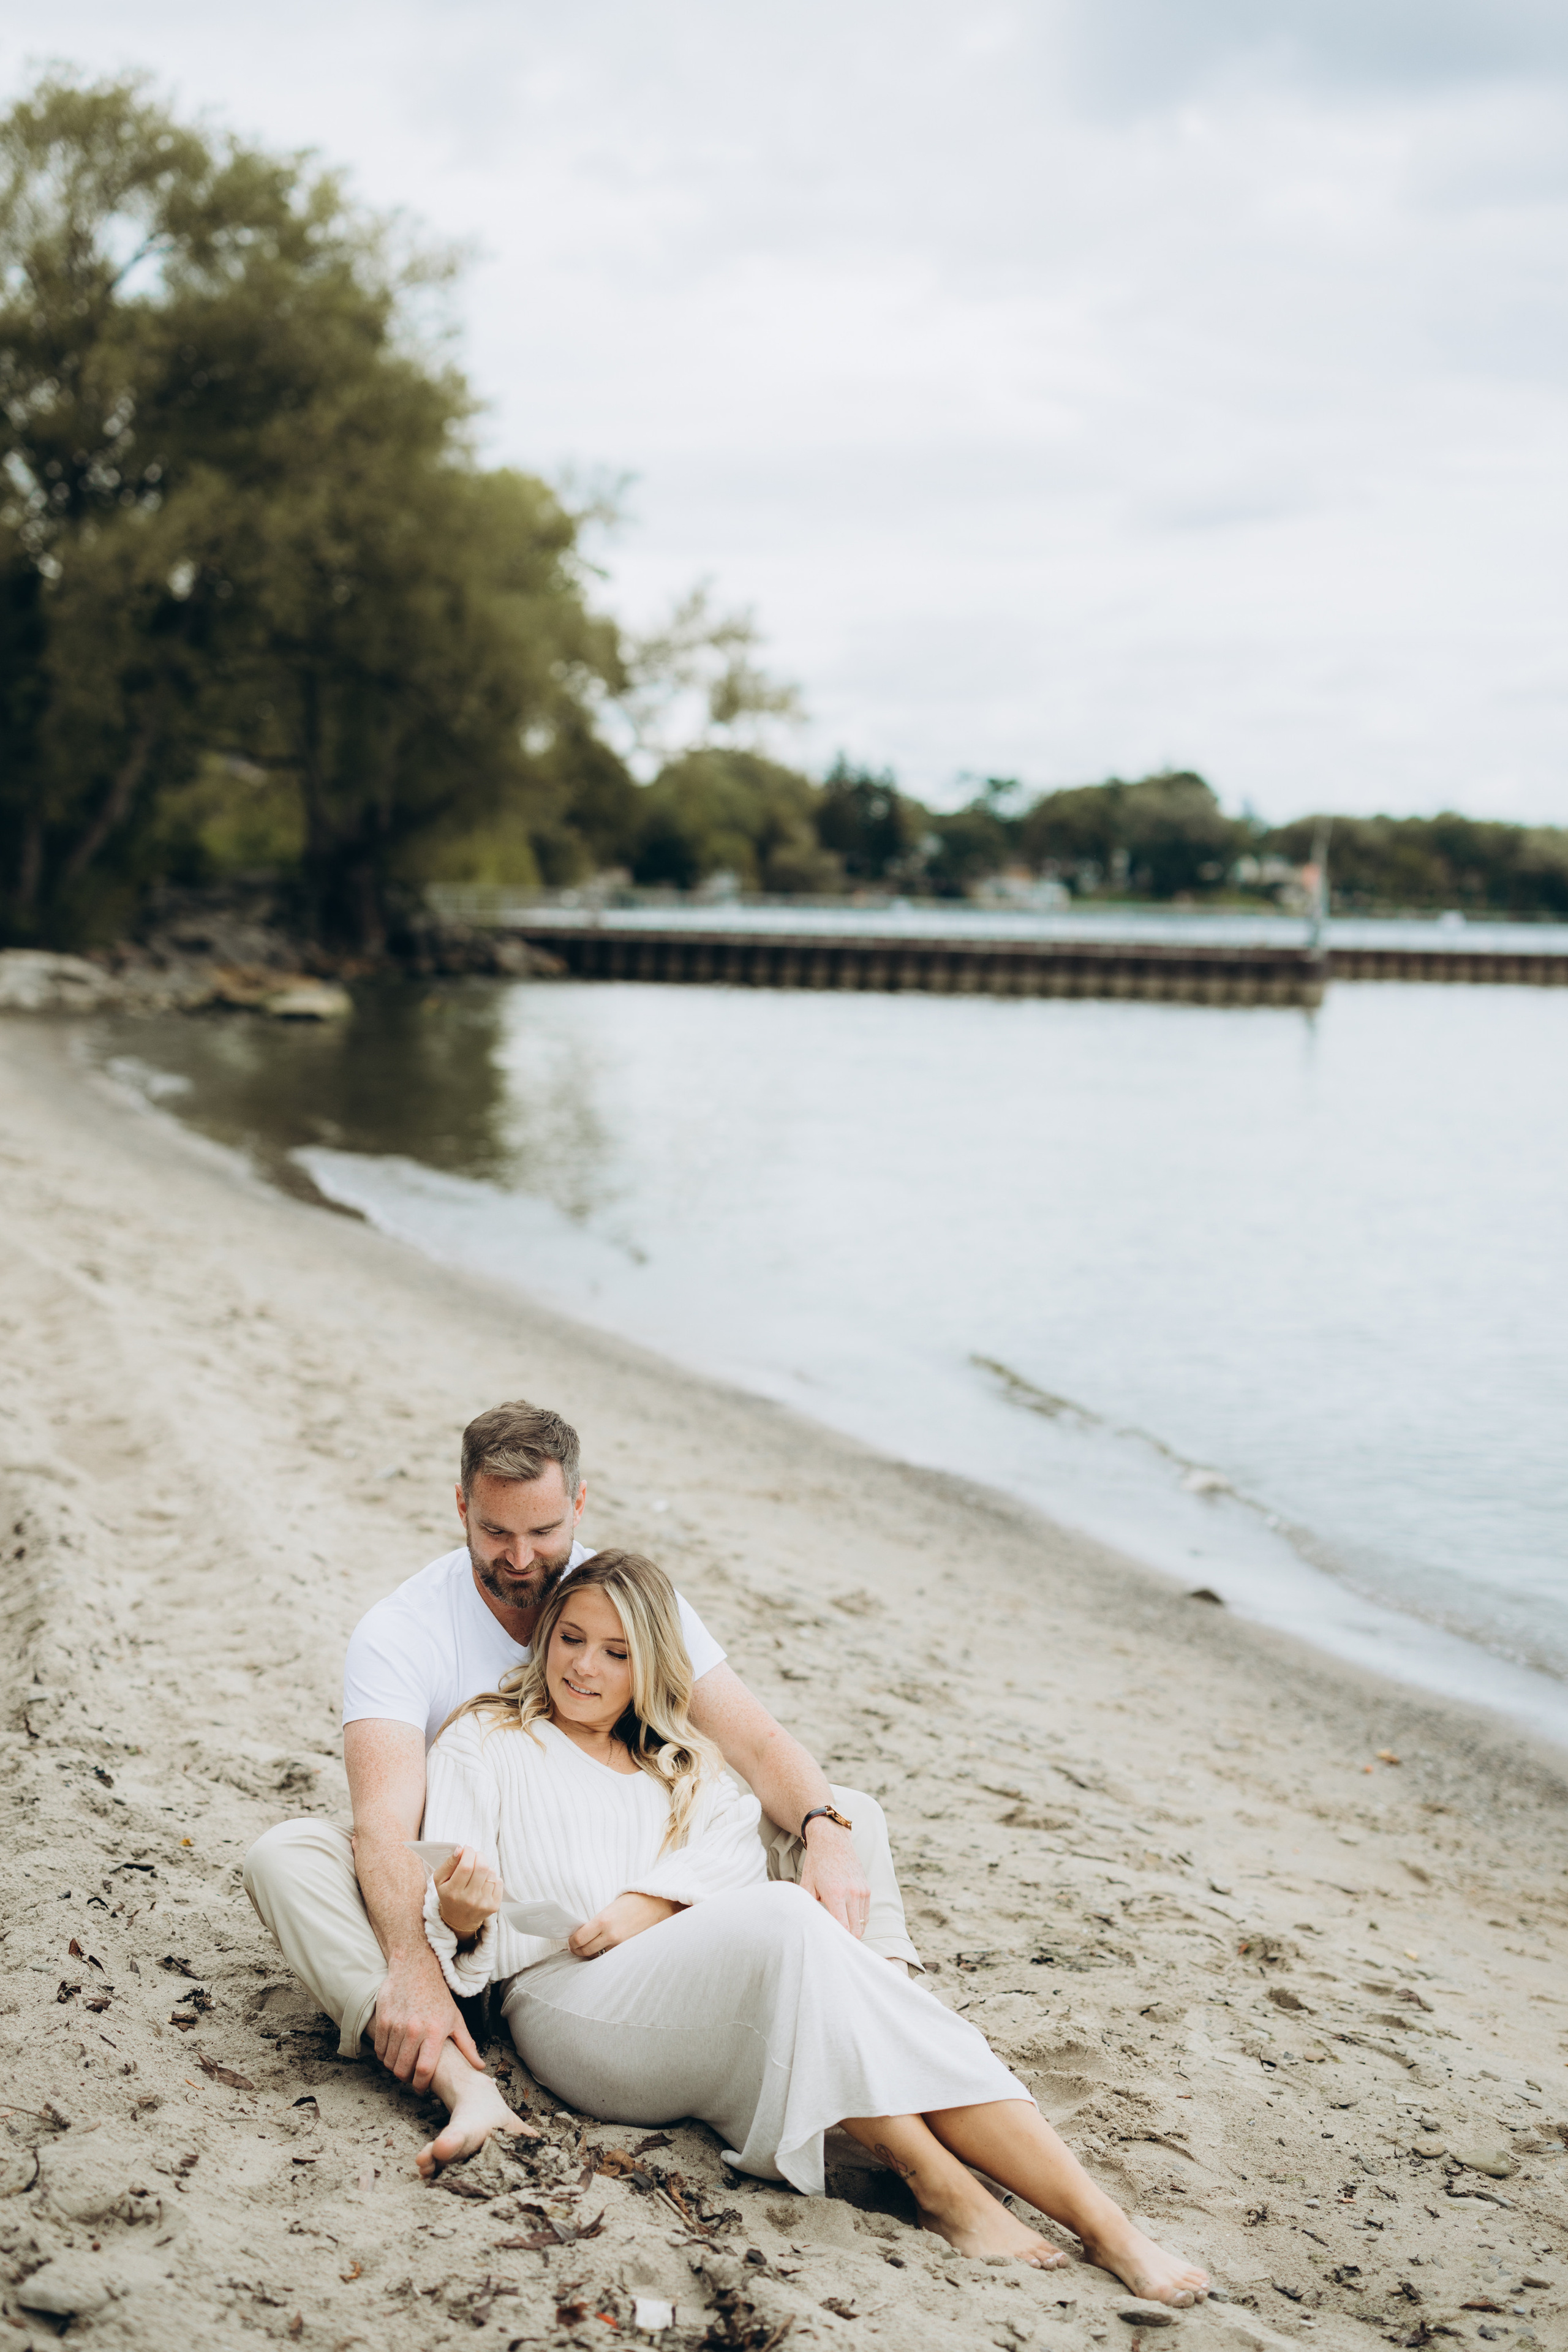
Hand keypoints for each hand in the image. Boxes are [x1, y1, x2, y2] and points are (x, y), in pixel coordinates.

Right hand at [371, 1947, 483, 2091]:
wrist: (416, 1968)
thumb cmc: (438, 1996)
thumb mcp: (456, 2020)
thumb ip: (467, 2046)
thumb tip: (479, 2067)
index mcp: (435, 2032)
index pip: (424, 2070)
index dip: (421, 2085)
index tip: (421, 2088)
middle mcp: (415, 2029)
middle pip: (403, 2069)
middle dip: (406, 2078)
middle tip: (410, 2075)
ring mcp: (397, 2024)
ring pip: (389, 2061)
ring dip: (394, 2067)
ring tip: (402, 2062)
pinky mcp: (383, 2019)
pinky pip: (379, 2049)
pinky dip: (384, 2055)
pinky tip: (392, 2051)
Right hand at [434, 1846, 502, 1941]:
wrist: (458, 1920)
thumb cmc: (449, 1895)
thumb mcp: (440, 1880)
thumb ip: (449, 1863)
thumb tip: (460, 1849)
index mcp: (452, 1892)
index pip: (466, 1866)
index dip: (468, 1853)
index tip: (467, 1849)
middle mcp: (468, 1899)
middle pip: (482, 1867)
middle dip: (479, 1856)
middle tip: (474, 1856)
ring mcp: (482, 1903)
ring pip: (491, 1873)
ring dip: (485, 1867)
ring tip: (477, 1872)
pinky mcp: (493, 1906)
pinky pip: (499, 1882)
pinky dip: (492, 1877)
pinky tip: (484, 1882)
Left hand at [568, 1893, 679, 1958]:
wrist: (659, 1904)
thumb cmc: (635, 1901)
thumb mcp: (611, 1907)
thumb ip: (598, 1921)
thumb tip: (584, 1933)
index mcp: (603, 1920)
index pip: (579, 1939)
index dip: (572, 1943)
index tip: (571, 1942)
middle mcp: (611, 1935)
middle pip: (586, 1951)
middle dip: (579, 1951)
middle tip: (578, 1948)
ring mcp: (621, 1945)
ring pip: (599, 1957)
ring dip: (594, 1954)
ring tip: (594, 1948)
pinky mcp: (630, 1951)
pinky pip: (613, 1957)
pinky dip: (608, 1956)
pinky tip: (608, 1950)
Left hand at [798, 1820, 869, 1938]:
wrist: (832, 1840)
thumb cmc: (816, 1864)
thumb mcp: (806, 1885)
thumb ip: (806, 1906)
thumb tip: (805, 1926)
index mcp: (836, 1894)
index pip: (844, 1928)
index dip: (839, 1940)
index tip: (832, 1947)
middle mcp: (852, 1893)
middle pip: (856, 1930)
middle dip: (848, 1940)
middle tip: (836, 1947)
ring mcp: (862, 1890)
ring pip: (863, 1923)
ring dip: (854, 1931)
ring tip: (842, 1936)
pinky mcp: (867, 1888)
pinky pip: (865, 1913)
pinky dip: (859, 1921)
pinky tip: (848, 1922)